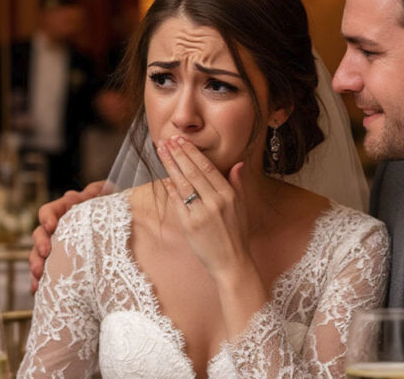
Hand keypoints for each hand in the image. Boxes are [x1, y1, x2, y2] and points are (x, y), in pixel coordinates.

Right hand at [29, 181, 104, 292]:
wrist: (116, 227)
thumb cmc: (109, 209)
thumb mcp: (107, 197)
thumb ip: (100, 191)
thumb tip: (100, 189)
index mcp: (65, 210)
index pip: (49, 211)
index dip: (47, 217)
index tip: (51, 226)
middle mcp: (57, 227)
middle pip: (40, 234)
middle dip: (39, 244)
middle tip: (44, 253)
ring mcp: (56, 245)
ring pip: (38, 254)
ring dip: (36, 263)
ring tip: (38, 275)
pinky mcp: (58, 261)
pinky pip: (45, 271)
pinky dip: (40, 281)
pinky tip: (37, 290)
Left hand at [157, 136, 251, 280]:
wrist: (232, 262)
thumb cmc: (236, 234)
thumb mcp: (242, 206)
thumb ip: (238, 183)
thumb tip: (237, 163)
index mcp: (228, 195)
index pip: (207, 167)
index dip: (192, 152)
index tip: (181, 140)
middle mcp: (215, 202)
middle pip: (193, 172)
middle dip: (178, 154)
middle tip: (167, 140)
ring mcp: (201, 214)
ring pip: (183, 184)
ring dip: (170, 166)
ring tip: (162, 152)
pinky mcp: (190, 225)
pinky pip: (178, 203)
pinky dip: (171, 189)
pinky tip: (164, 177)